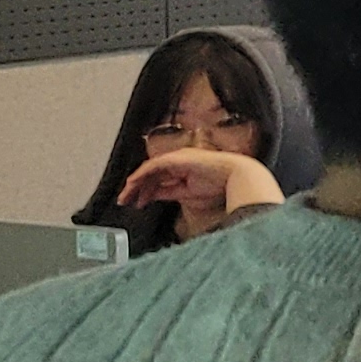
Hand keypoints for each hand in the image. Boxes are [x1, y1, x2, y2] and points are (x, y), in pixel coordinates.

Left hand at [115, 147, 282, 218]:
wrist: (235, 176)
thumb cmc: (220, 186)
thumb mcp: (187, 194)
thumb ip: (169, 193)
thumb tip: (152, 196)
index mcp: (183, 168)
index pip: (159, 179)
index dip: (146, 192)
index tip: (138, 204)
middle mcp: (178, 160)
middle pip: (151, 174)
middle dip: (136, 188)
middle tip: (124, 201)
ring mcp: (177, 157)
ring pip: (149, 169)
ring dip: (135, 183)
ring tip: (125, 196)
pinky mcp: (176, 157)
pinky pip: (153, 166)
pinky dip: (142, 175)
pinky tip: (133, 184)